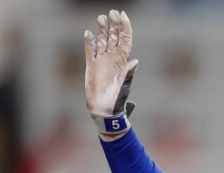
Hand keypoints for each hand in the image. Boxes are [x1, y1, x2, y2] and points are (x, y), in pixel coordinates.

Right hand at [84, 9, 137, 133]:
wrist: (104, 110)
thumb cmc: (116, 101)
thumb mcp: (124, 87)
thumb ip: (128, 74)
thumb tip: (135, 61)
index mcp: (122, 61)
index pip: (125, 40)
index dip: (125, 27)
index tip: (123, 15)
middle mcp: (113, 59)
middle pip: (114, 37)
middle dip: (114, 25)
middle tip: (112, 12)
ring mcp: (102, 61)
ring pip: (102, 41)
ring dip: (102, 30)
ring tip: (101, 18)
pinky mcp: (91, 66)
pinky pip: (90, 51)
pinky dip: (89, 42)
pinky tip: (88, 33)